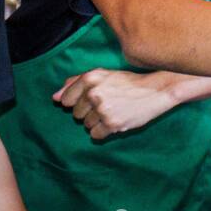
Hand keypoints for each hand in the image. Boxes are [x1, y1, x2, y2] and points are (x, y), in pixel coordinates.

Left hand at [54, 68, 179, 139]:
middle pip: (76, 114)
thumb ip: (76, 83)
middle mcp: (94, 93)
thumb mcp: (103, 75)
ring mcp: (103, 109)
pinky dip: (104, 132)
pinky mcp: (112, 123)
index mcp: (90, 78)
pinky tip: (116, 121)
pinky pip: (95, 135)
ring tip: (114, 112)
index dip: (77, 102)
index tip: (91, 101)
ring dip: (98, 122)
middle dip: (89, 112)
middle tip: (107, 105)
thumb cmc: (128, 83)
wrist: (156, 91)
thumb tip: (55, 97)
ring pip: (86, 125)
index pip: (66, 99)